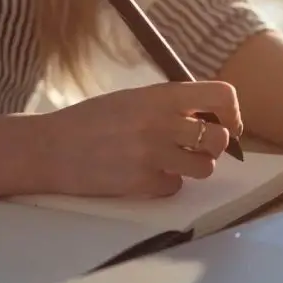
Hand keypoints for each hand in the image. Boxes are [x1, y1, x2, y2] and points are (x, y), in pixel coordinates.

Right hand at [36, 81, 241, 197]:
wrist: (50, 148)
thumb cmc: (93, 121)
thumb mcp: (134, 98)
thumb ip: (170, 105)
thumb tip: (211, 118)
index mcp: (162, 95)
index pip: (222, 96)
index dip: (232, 114)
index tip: (225, 125)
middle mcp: (162, 122)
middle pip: (220, 139)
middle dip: (213, 147)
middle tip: (195, 149)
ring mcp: (154, 154)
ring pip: (205, 167)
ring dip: (194, 168)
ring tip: (171, 162)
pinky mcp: (143, 183)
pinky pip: (176, 187)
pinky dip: (165, 185)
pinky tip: (143, 175)